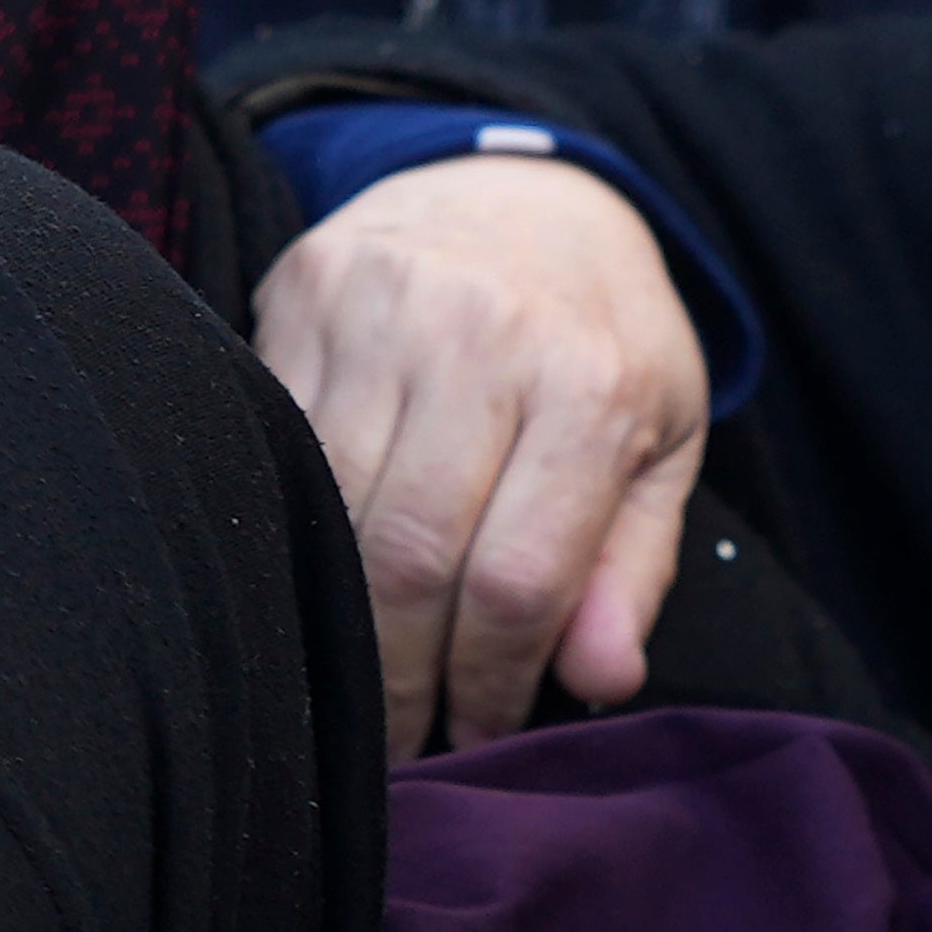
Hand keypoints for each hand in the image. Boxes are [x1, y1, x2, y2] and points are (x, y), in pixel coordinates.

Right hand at [255, 155, 712, 752]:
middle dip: (399, 678)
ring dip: (333, 621)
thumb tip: (599, 683)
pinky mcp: (303, 293)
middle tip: (400, 741)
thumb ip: (633, 566)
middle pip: (409, 559)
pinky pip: (270, 445)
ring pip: (325, 512)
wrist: (524, 189)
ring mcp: (381, 309)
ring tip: (354, 676)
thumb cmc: (600, 337)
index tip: (475, 739)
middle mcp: (483, 338)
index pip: (518, 580)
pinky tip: (308, 576)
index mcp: (592, 383)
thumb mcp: (661, 441)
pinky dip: (283, 530)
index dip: (486, 686)